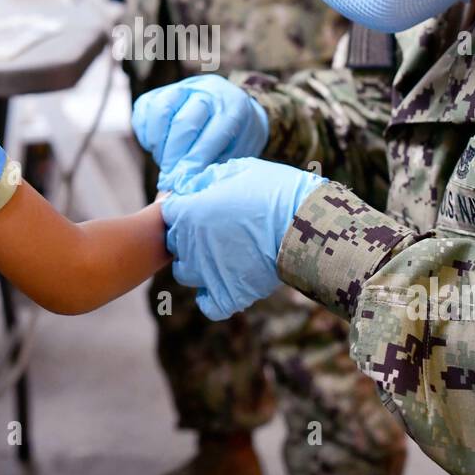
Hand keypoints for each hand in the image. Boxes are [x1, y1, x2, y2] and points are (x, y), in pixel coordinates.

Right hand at [132, 75, 269, 191]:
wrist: (227, 110)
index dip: (195, 162)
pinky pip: (145, 112)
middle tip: (170, 180)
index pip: (212, 134)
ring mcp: (182, 87)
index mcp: (234, 106)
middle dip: (174, 157)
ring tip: (165, 163)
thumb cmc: (234, 139)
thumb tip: (185, 188)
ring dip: (159, 144)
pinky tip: (159, 148)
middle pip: (184, 122)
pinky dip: (147, 135)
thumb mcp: (236, 153)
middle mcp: (208, 90)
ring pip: (161, 111)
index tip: (183, 183)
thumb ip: (212, 168)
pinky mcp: (159, 92)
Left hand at [161, 157, 324, 319]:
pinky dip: (212, 298)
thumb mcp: (238, 169)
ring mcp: (207, 272)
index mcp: (189, 212)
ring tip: (222, 254)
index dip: (183, 208)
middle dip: (189, 235)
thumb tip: (191, 185)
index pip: (168, 213)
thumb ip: (207, 178)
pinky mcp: (228, 294)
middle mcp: (191, 244)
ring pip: (185, 272)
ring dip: (197, 264)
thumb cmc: (275, 191)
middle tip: (216, 228)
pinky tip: (225, 284)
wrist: (306, 225)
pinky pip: (208, 304)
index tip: (200, 205)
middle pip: (174, 243)